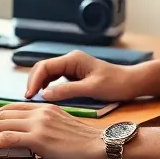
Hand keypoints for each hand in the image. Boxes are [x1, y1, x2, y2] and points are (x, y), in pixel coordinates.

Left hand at [0, 103, 105, 158]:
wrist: (102, 147)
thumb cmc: (88, 146)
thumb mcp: (63, 132)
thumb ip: (47, 131)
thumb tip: (32, 141)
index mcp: (47, 108)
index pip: (12, 108)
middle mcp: (41, 111)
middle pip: (2, 113)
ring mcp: (39, 123)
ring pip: (0, 124)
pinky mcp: (38, 137)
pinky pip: (6, 137)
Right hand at [25, 50, 141, 102]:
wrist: (131, 82)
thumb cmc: (115, 84)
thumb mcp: (91, 88)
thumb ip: (68, 90)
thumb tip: (45, 95)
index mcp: (73, 59)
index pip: (45, 66)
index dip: (34, 80)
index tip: (29, 96)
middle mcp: (70, 60)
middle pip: (43, 68)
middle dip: (33, 82)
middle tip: (27, 99)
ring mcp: (72, 67)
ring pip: (48, 73)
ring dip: (39, 84)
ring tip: (33, 99)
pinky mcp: (75, 75)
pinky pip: (55, 79)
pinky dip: (47, 86)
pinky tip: (45, 96)